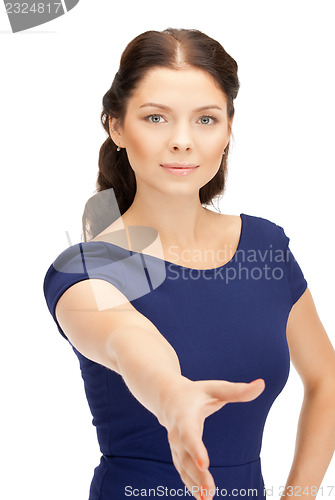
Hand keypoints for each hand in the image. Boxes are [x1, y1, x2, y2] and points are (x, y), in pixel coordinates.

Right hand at [158, 377, 264, 499]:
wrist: (168, 397)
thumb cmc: (196, 392)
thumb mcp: (215, 388)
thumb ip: (238, 390)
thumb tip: (261, 384)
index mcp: (185, 416)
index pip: (189, 434)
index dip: (196, 449)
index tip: (205, 464)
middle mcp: (177, 433)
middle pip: (186, 457)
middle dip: (197, 475)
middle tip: (210, 493)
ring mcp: (176, 446)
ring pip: (184, 467)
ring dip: (194, 484)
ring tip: (207, 499)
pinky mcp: (178, 454)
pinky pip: (183, 471)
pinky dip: (191, 484)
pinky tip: (202, 497)